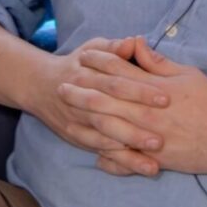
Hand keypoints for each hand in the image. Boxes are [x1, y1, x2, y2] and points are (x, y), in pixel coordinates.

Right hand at [28, 37, 170, 155]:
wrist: (40, 85)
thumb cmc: (77, 64)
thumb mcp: (93, 48)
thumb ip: (114, 46)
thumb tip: (133, 41)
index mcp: (88, 72)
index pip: (117, 81)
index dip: (140, 90)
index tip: (166, 99)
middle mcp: (80, 96)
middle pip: (109, 111)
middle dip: (135, 125)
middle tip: (161, 138)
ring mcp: (76, 118)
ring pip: (102, 134)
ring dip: (127, 148)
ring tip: (153, 158)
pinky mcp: (75, 135)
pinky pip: (95, 149)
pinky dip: (113, 158)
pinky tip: (133, 165)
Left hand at [62, 37, 206, 177]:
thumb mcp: (188, 74)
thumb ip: (158, 63)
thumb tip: (136, 45)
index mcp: (154, 89)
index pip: (119, 71)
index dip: (98, 62)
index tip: (82, 57)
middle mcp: (146, 113)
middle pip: (106, 100)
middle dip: (81, 92)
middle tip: (61, 86)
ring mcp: (149, 137)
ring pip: (110, 129)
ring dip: (87, 122)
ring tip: (67, 118)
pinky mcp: (156, 158)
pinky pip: (127, 161)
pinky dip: (110, 160)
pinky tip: (96, 158)